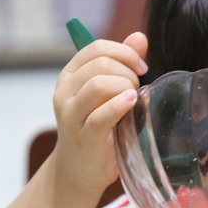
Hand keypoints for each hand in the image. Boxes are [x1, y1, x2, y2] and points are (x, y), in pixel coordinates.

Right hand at [51, 32, 147, 193]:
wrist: (81, 169)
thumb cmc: (99, 127)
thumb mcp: (108, 93)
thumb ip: (122, 64)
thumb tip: (140, 37)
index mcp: (70, 75)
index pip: (96, 48)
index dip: (125, 52)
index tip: (142, 68)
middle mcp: (65, 91)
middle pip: (101, 63)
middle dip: (128, 72)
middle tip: (137, 89)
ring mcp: (71, 114)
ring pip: (99, 84)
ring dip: (125, 87)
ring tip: (133, 100)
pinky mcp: (84, 135)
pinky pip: (102, 114)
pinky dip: (120, 105)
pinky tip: (132, 102)